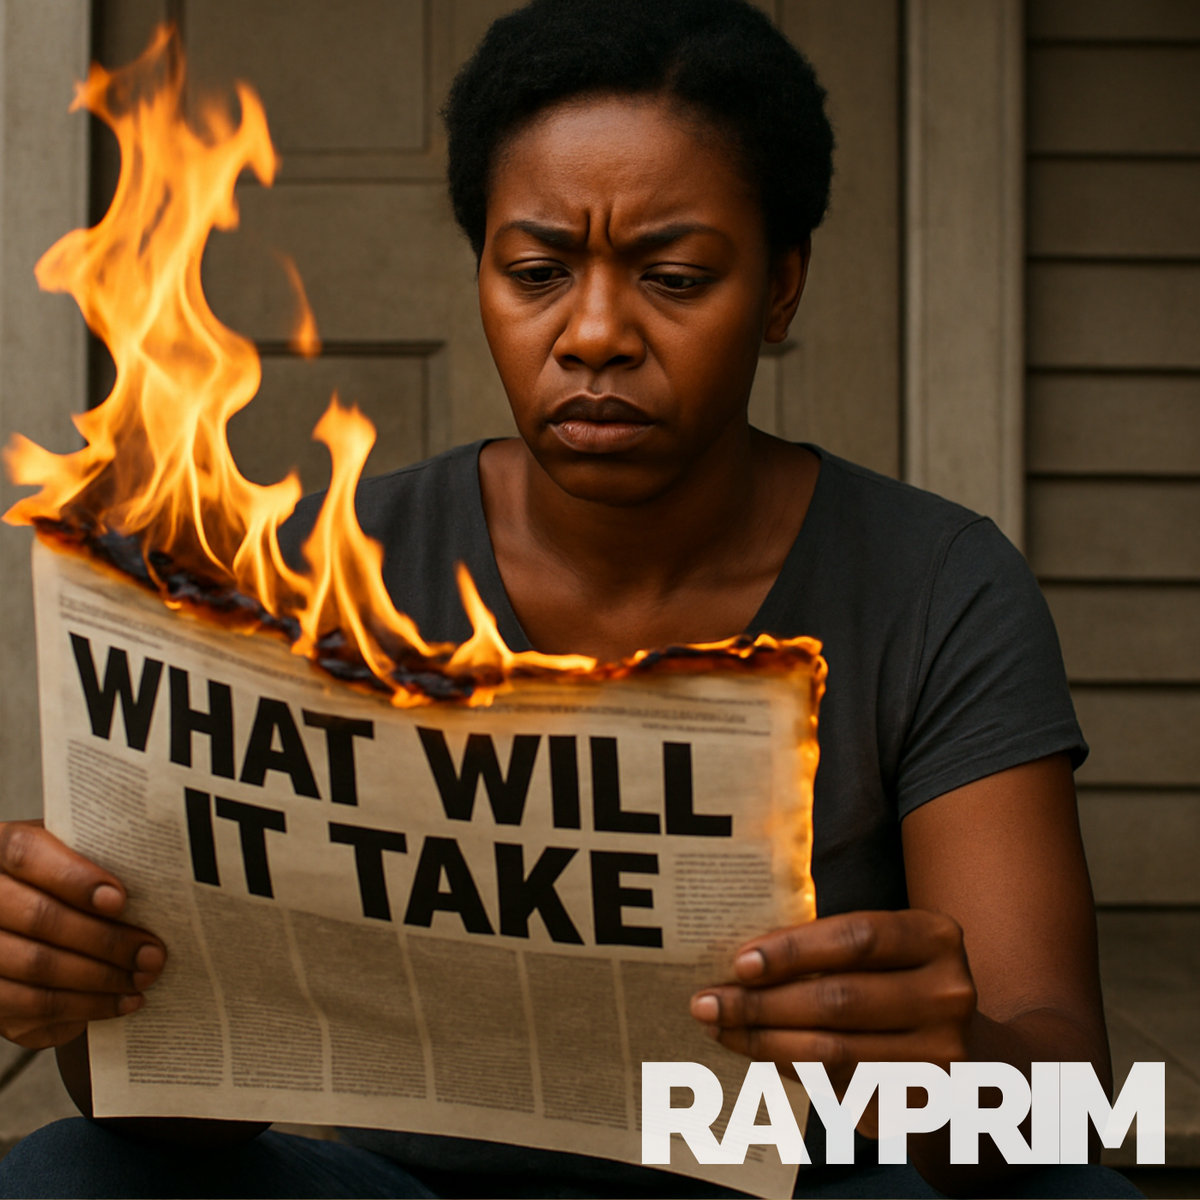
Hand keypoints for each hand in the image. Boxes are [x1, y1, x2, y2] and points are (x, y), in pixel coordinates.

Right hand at [0, 820, 165, 1048]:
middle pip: (39, 917)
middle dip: (105, 939)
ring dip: (101, 978)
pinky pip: (32, 1007)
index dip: (74, 877)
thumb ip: (96, 859)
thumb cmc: (58, 881)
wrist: (21, 922)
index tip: (120, 900)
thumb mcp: (68, 855)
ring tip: (144, 976)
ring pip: (37, 967)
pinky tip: (122, 1002)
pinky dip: (85, 1007)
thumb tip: (160, 877)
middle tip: (153, 952)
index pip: (26, 853)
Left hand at [690, 909, 976, 1103]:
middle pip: (838, 998)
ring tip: (719, 1027)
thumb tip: (742, 961)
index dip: (794, 949)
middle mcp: (948, 993)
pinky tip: (756, 1053)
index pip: (856, 938)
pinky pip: (839, 1084)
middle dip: (761, 1001)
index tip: (739, 962)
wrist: (974, 1058)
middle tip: (707, 1001)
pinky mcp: (925, 1101)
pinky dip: (789, 1067)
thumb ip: (833, 949)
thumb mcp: (887, 953)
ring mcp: (942, 1053)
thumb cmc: (900, 986)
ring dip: (763, 1041)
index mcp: (934, 937)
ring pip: (833, 1050)